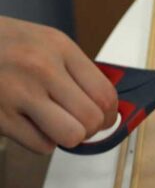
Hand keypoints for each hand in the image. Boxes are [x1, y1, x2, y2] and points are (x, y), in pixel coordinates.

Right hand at [0, 17, 117, 152]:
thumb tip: (106, 107)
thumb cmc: (5, 45)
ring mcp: (17, 93)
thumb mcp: (46, 43)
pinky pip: (41, 145)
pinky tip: (32, 126)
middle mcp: (40, 68)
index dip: (110, 115)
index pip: (105, 93)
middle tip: (80, 124)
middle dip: (91, 128)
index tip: (105, 119)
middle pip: (91, 118)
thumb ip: (76, 71)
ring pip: (70, 135)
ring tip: (57, 125)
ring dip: (68, 137)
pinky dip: (43, 141)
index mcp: (59, 47)